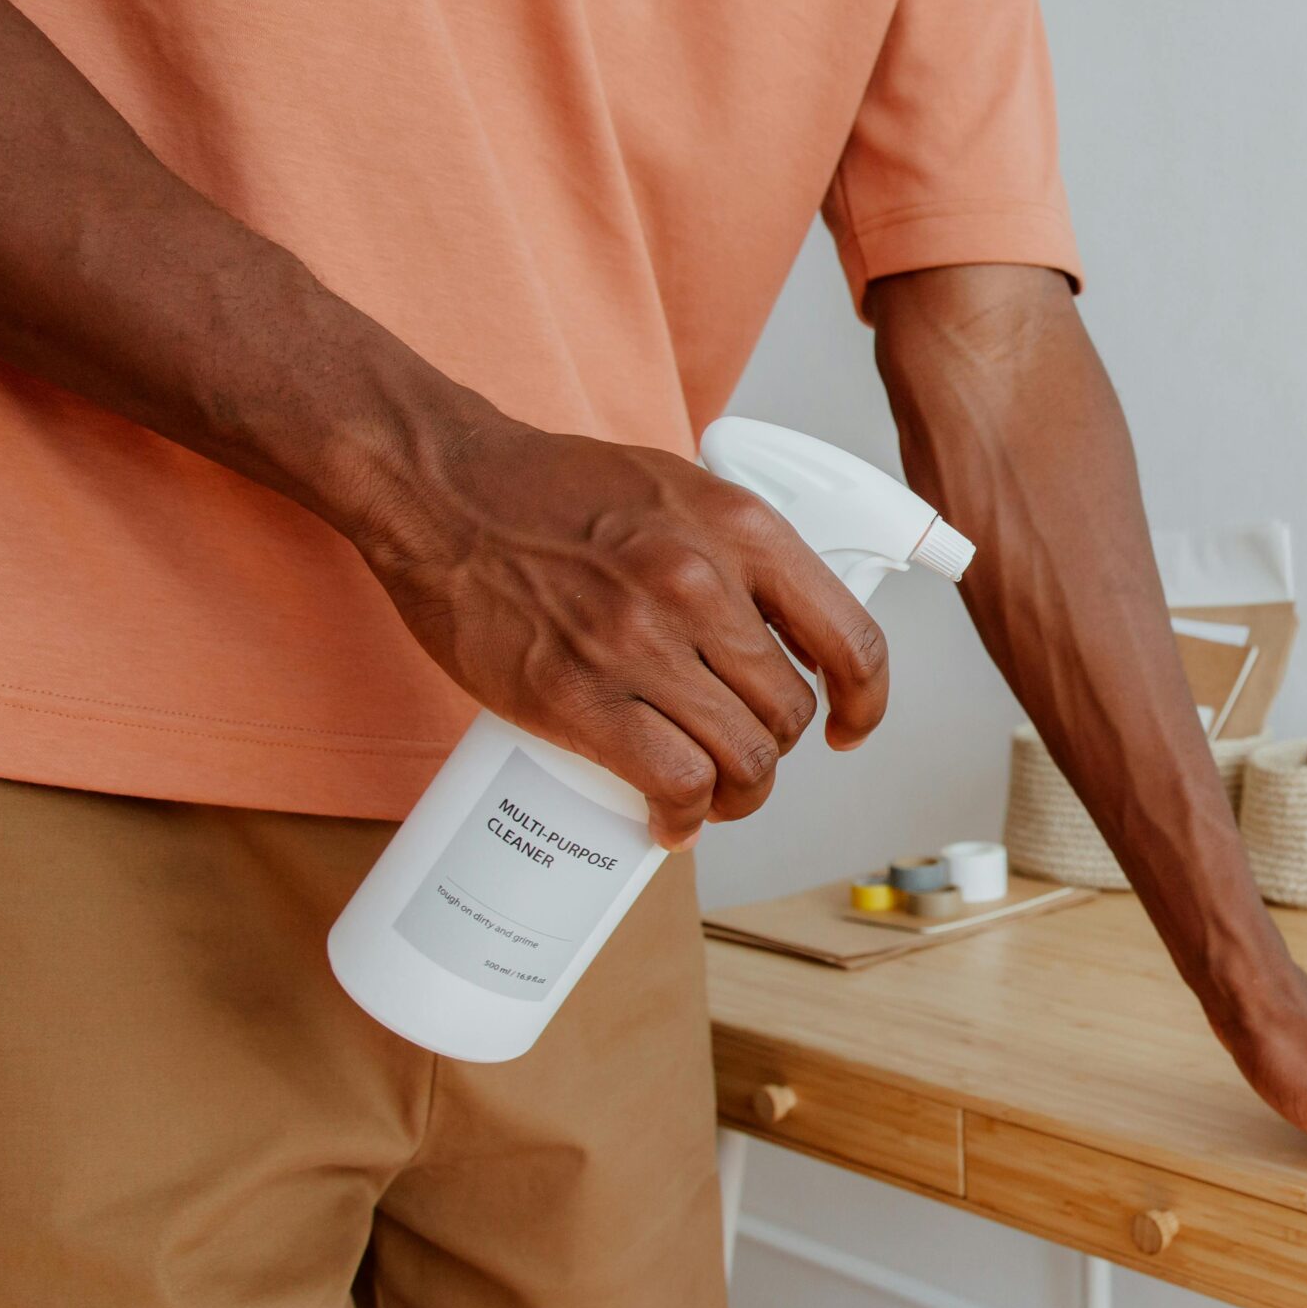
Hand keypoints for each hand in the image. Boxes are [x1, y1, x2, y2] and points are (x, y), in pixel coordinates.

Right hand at [344, 413, 889, 847]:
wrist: (442, 488)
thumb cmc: (554, 490)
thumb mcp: (678, 491)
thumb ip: (738, 552)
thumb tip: (790, 632)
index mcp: (740, 528)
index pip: (851, 639)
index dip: (864, 703)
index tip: (846, 727)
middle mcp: (699, 583)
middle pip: (789, 713)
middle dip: (773, 751)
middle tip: (739, 755)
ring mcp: (637, 642)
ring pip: (742, 759)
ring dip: (735, 794)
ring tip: (709, 794)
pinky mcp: (576, 694)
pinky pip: (672, 782)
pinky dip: (682, 817)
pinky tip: (670, 820)